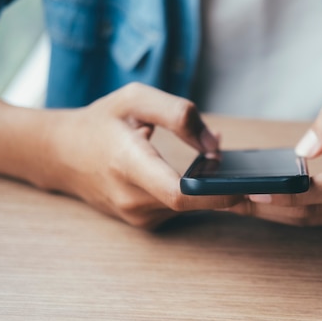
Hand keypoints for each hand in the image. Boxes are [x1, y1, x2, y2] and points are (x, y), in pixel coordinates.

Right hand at [41, 83, 240, 228]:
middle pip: (192, 204)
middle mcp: (132, 198)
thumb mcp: (136, 99)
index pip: (177, 193)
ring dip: (210, 188)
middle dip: (226, 190)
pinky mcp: (143, 221)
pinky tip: (197, 173)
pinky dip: (195, 192)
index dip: (215, 195)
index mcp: (128, 163)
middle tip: (259, 181)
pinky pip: (180, 208)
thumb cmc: (100, 122)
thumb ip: (178, 113)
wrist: (61, 154)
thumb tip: (214, 145)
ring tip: (217, 162)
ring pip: (190, 207)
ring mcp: (137, 215)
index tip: (246, 188)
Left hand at [227, 89, 321, 230]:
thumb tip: (302, 148)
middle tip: (221, 197)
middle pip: (314, 212)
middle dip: (264, 207)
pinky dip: (294, 213)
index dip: (292, 193)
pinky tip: (266, 203)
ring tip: (232, 201)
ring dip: (272, 214)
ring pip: (315, 222)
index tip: (254, 190)